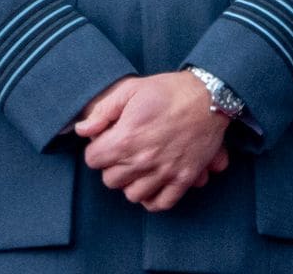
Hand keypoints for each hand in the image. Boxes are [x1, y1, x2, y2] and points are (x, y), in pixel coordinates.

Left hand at [76, 72, 231, 211]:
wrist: (211, 95)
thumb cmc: (170, 90)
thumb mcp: (131, 89)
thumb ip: (102, 111)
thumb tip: (82, 131)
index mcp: (126, 139)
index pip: (93, 160)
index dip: (98, 148)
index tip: (110, 140)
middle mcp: (143, 160)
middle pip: (110, 180)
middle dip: (114, 166)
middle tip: (126, 152)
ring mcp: (165, 171)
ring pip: (132, 195)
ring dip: (133, 183)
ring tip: (140, 168)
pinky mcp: (184, 177)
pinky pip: (161, 203)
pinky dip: (154, 199)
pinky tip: (153, 184)